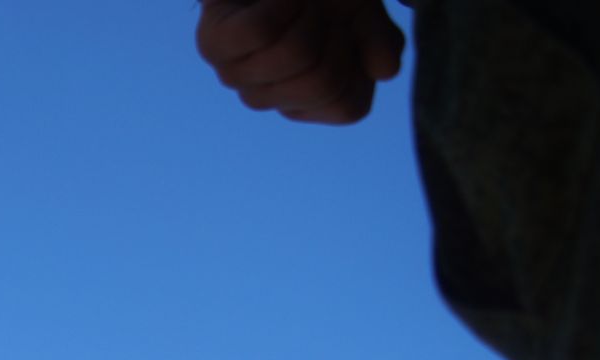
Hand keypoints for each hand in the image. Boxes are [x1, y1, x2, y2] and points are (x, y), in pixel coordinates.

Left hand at [195, 0, 404, 124]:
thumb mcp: (363, 15)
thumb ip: (380, 43)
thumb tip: (385, 72)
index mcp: (304, 102)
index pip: (348, 107)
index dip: (360, 57)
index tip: (343, 26)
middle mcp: (266, 98)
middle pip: (321, 82)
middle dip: (335, 31)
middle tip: (319, 8)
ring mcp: (236, 76)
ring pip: (293, 54)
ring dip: (309, 11)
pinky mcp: (214, 45)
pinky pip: (261, 30)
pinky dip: (282, 0)